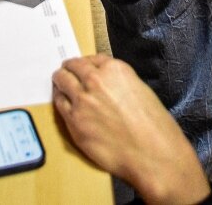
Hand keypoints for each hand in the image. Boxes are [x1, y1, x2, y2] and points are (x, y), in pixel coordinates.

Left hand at [52, 55, 210, 204]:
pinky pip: (59, 103)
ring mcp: (82, 100)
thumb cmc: (152, 125)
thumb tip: (106, 87)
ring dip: (60, 80)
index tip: (83, 66)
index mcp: (115, 69)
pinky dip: (59, 99)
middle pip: (74, 67)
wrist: (151, 152)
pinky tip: (60, 99)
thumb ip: (119, 83)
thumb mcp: (140, 90)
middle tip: (65, 70)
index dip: (86, 63)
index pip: (93, 59)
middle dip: (69, 68)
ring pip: (62, 81)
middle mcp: (96, 80)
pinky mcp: (74, 121)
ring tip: (59, 81)